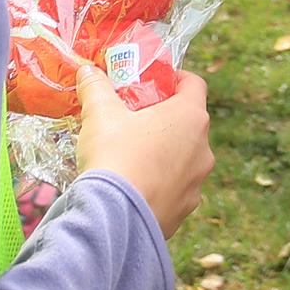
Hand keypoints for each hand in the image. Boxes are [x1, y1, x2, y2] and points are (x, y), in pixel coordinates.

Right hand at [73, 63, 212, 240]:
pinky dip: (161, 185)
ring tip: (134, 157)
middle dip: (165, 119)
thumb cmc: (114, 155)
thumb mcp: (100, 114)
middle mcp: (203, 149)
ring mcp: (197, 183)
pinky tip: (135, 187)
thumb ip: (95, 87)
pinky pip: (175, 189)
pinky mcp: (185, 211)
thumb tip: (86, 70)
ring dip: (165, 154)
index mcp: (190, 117)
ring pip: (184, 159)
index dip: (176, 79)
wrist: (115, 218)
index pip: (194, 84)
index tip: (156, 82)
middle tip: (136, 119)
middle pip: (189, 123)